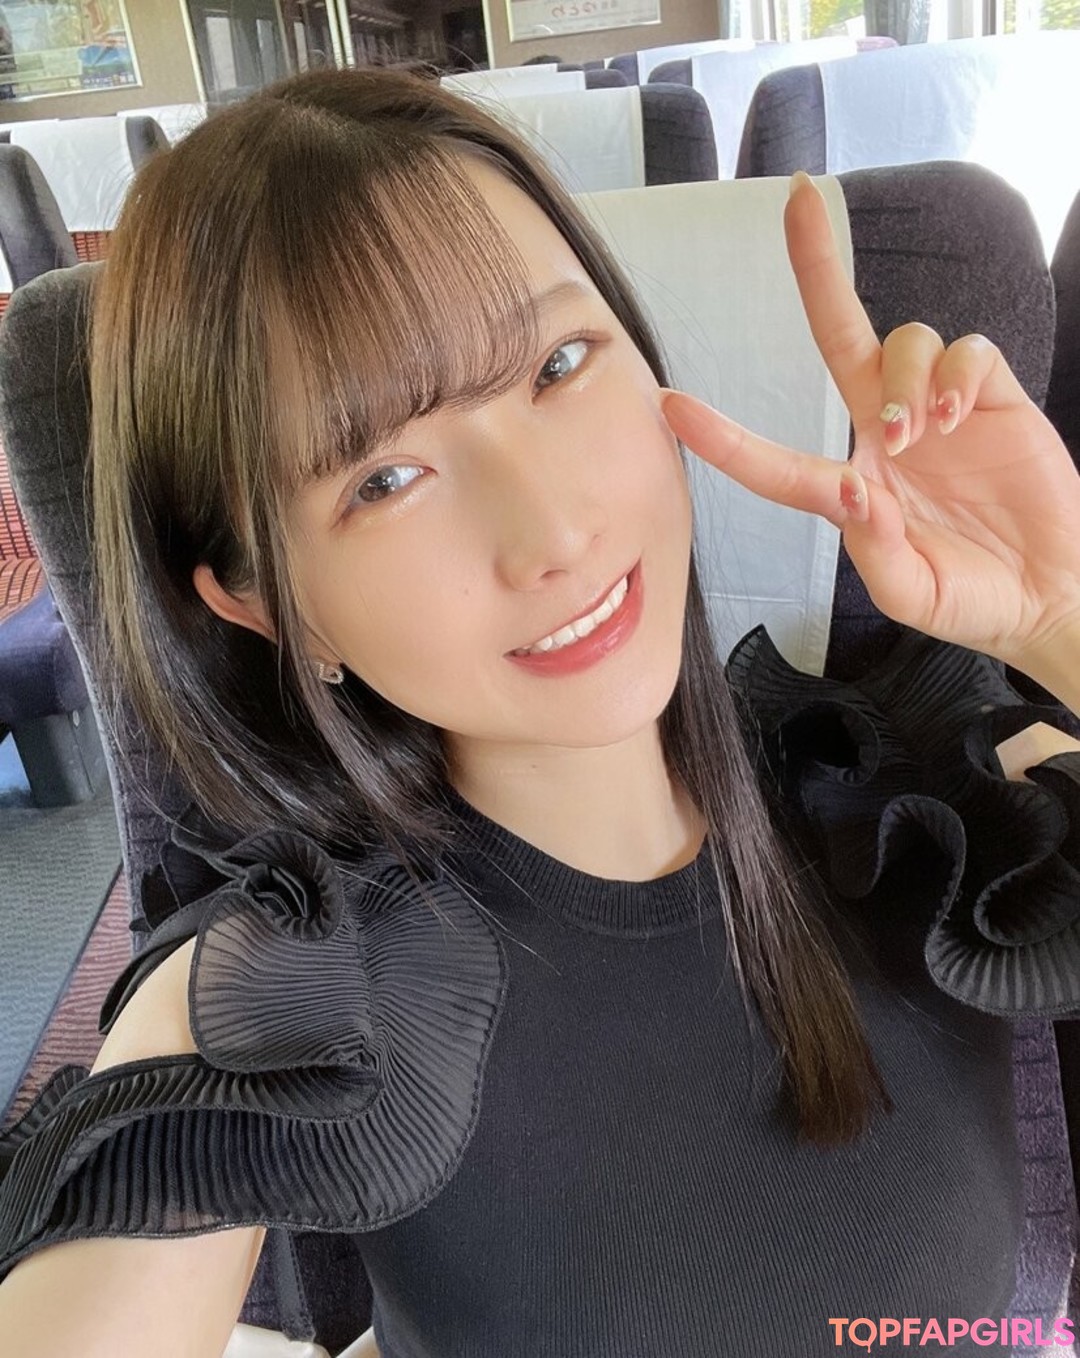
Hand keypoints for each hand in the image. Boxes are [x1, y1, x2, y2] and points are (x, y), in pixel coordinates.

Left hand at [661, 171, 1079, 675]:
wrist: (1050, 593)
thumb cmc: (973, 599)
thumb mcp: (911, 592)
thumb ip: (872, 547)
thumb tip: (848, 488)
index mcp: (851, 488)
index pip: (776, 459)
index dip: (724, 438)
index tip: (670, 406)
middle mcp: (885, 433)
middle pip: (842, 334)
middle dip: (818, 267)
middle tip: (800, 199)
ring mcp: (937, 410)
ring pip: (904, 340)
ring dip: (905, 380)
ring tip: (919, 437)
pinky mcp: (991, 395)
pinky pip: (965, 350)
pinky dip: (957, 377)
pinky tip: (959, 420)